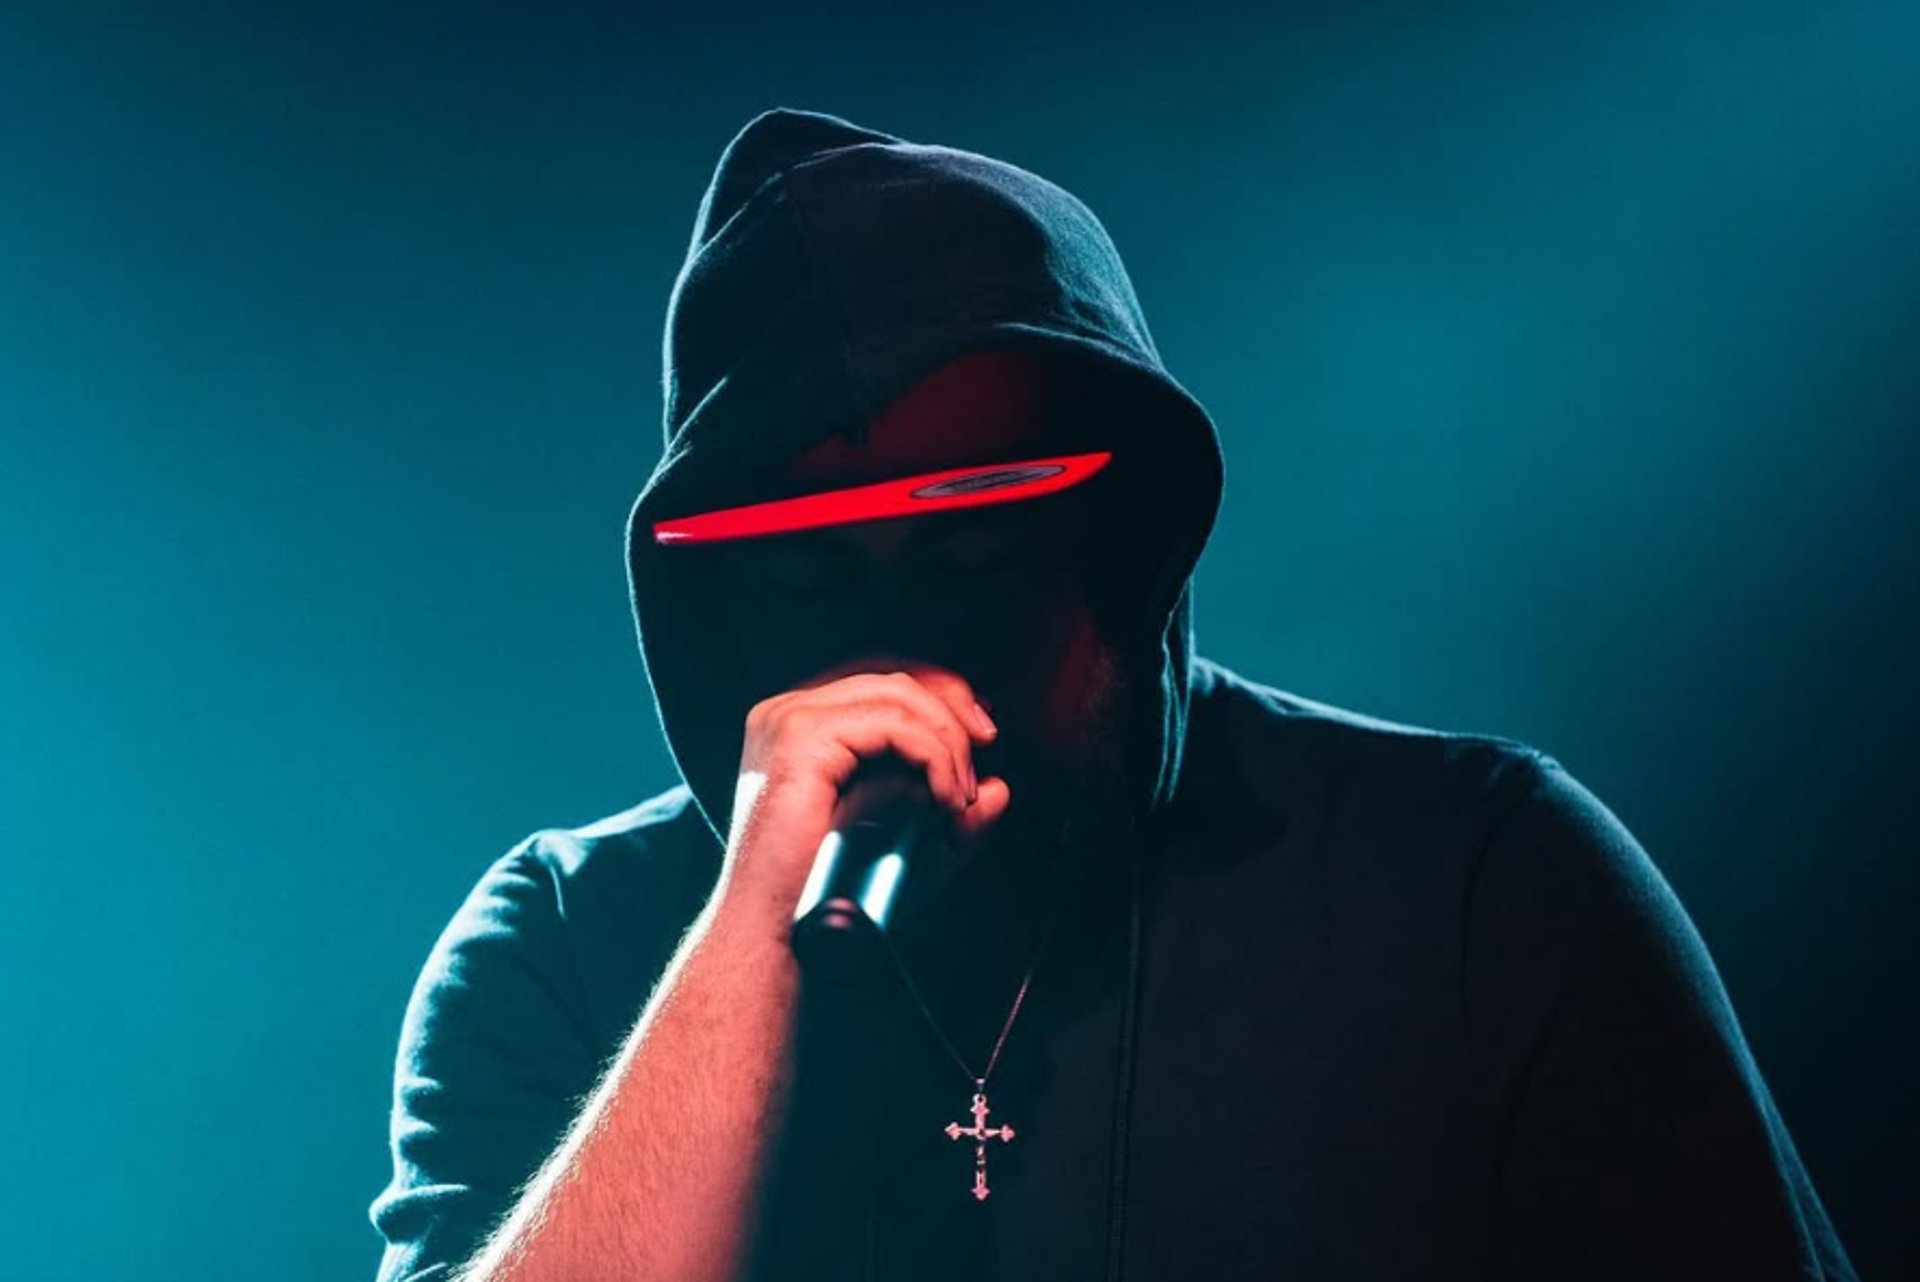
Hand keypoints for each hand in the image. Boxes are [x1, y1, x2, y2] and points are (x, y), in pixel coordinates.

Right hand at [718, 657, 1012, 916]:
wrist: (777, 932)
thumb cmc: (827, 898)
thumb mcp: (909, 850)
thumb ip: (953, 821)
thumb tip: (1000, 789)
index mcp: (801, 727)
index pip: (881, 679)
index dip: (940, 694)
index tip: (980, 734)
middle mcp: (789, 711)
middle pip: (893, 674)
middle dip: (952, 708)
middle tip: (984, 748)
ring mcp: (790, 719)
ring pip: (898, 692)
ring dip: (947, 739)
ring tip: (957, 792)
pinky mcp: (801, 737)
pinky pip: (892, 723)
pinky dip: (933, 754)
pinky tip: (941, 795)